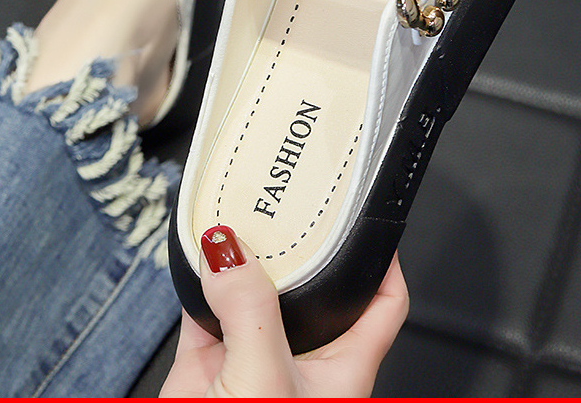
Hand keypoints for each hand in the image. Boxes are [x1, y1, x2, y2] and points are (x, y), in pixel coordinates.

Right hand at [160, 226, 407, 396]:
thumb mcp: (264, 381)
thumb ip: (250, 311)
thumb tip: (228, 253)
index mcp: (342, 367)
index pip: (382, 301)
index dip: (382, 257)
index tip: (370, 219)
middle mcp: (301, 355)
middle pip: (311, 283)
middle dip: (298, 243)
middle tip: (287, 199)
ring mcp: (252, 353)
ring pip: (254, 287)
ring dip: (244, 253)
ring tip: (241, 210)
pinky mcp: (207, 358)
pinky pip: (205, 301)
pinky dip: (199, 273)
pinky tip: (198, 247)